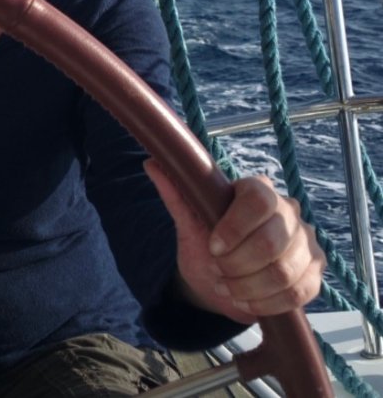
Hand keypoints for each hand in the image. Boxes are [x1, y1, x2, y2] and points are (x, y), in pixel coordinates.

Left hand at [145, 160, 325, 322]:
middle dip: (237, 264)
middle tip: (218, 269)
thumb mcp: (189, 220)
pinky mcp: (314, 272)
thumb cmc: (207, 242)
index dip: (234, 227)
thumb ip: (175, 193)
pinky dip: (265, 302)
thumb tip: (151, 163)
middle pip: (271, 240)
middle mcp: (288, 211)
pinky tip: (245, 300)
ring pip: (283, 272)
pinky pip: (297, 293)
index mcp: (258, 190)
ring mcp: (306, 242)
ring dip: (248, 287)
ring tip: (227, 286)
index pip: (258, 199)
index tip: (212, 246)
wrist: (221, 277)